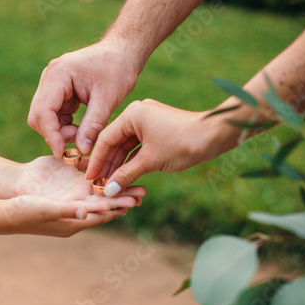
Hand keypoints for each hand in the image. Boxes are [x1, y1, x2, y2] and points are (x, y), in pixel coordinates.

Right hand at [13, 155, 146, 236]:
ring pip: (98, 190)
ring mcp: (72, 195)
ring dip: (114, 185)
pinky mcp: (67, 183)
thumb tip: (87, 212)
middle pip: (105, 203)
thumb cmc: (25, 210)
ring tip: (133, 180)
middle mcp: (77, 208)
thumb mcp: (46, 209)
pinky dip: (99, 174)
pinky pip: (86, 179)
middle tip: (142, 192)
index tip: (133, 201)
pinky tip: (111, 165)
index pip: (100, 214)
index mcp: (74, 220)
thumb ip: (66, 210)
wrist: (9, 198)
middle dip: (123, 197)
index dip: (116, 208)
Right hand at [28, 40, 140, 157]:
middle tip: (79, 143)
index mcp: (58, 74)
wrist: (123, 52)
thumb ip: (93, 126)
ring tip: (84, 134)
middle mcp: (49, 77)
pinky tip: (82, 128)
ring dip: (60, 131)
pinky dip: (64, 126)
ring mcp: (51, 84)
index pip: (43, 111)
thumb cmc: (118, 69)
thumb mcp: (107, 99)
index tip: (62, 153)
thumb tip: (81, 151)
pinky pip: (53, 115)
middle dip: (55, 134)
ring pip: (44, 118)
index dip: (51, 135)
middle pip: (38, 116)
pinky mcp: (57, 91)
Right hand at [86, 99, 226, 196]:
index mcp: (132, 114)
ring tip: (110, 184)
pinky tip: (124, 175)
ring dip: (119, 164)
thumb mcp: (150, 161)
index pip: (106, 139)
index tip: (89, 178)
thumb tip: (108, 190)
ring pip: (126, 146)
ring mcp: (147, 120)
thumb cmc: (182, 143)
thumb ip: (126, 175)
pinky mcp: (155, 129)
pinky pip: (138, 146)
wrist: (214, 135)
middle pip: (114, 142)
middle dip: (107, 164)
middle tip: (98, 184)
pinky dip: (131, 160)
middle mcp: (137, 114)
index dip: (96, 161)